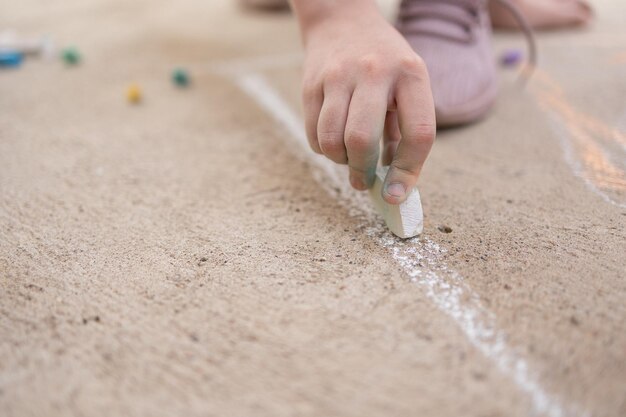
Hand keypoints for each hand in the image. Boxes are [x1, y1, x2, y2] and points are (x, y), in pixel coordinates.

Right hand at [298, 2, 434, 203]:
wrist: (342, 20)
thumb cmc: (384, 64)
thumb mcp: (407, 86)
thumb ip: (404, 133)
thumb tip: (394, 185)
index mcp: (411, 74)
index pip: (419, 133)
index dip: (409, 171)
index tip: (396, 194)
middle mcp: (375, 72)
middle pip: (362, 140)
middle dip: (362, 171)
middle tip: (363, 180)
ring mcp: (339, 76)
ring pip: (331, 140)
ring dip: (340, 161)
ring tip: (348, 156)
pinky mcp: (312, 83)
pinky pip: (313, 133)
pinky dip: (323, 148)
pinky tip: (333, 140)